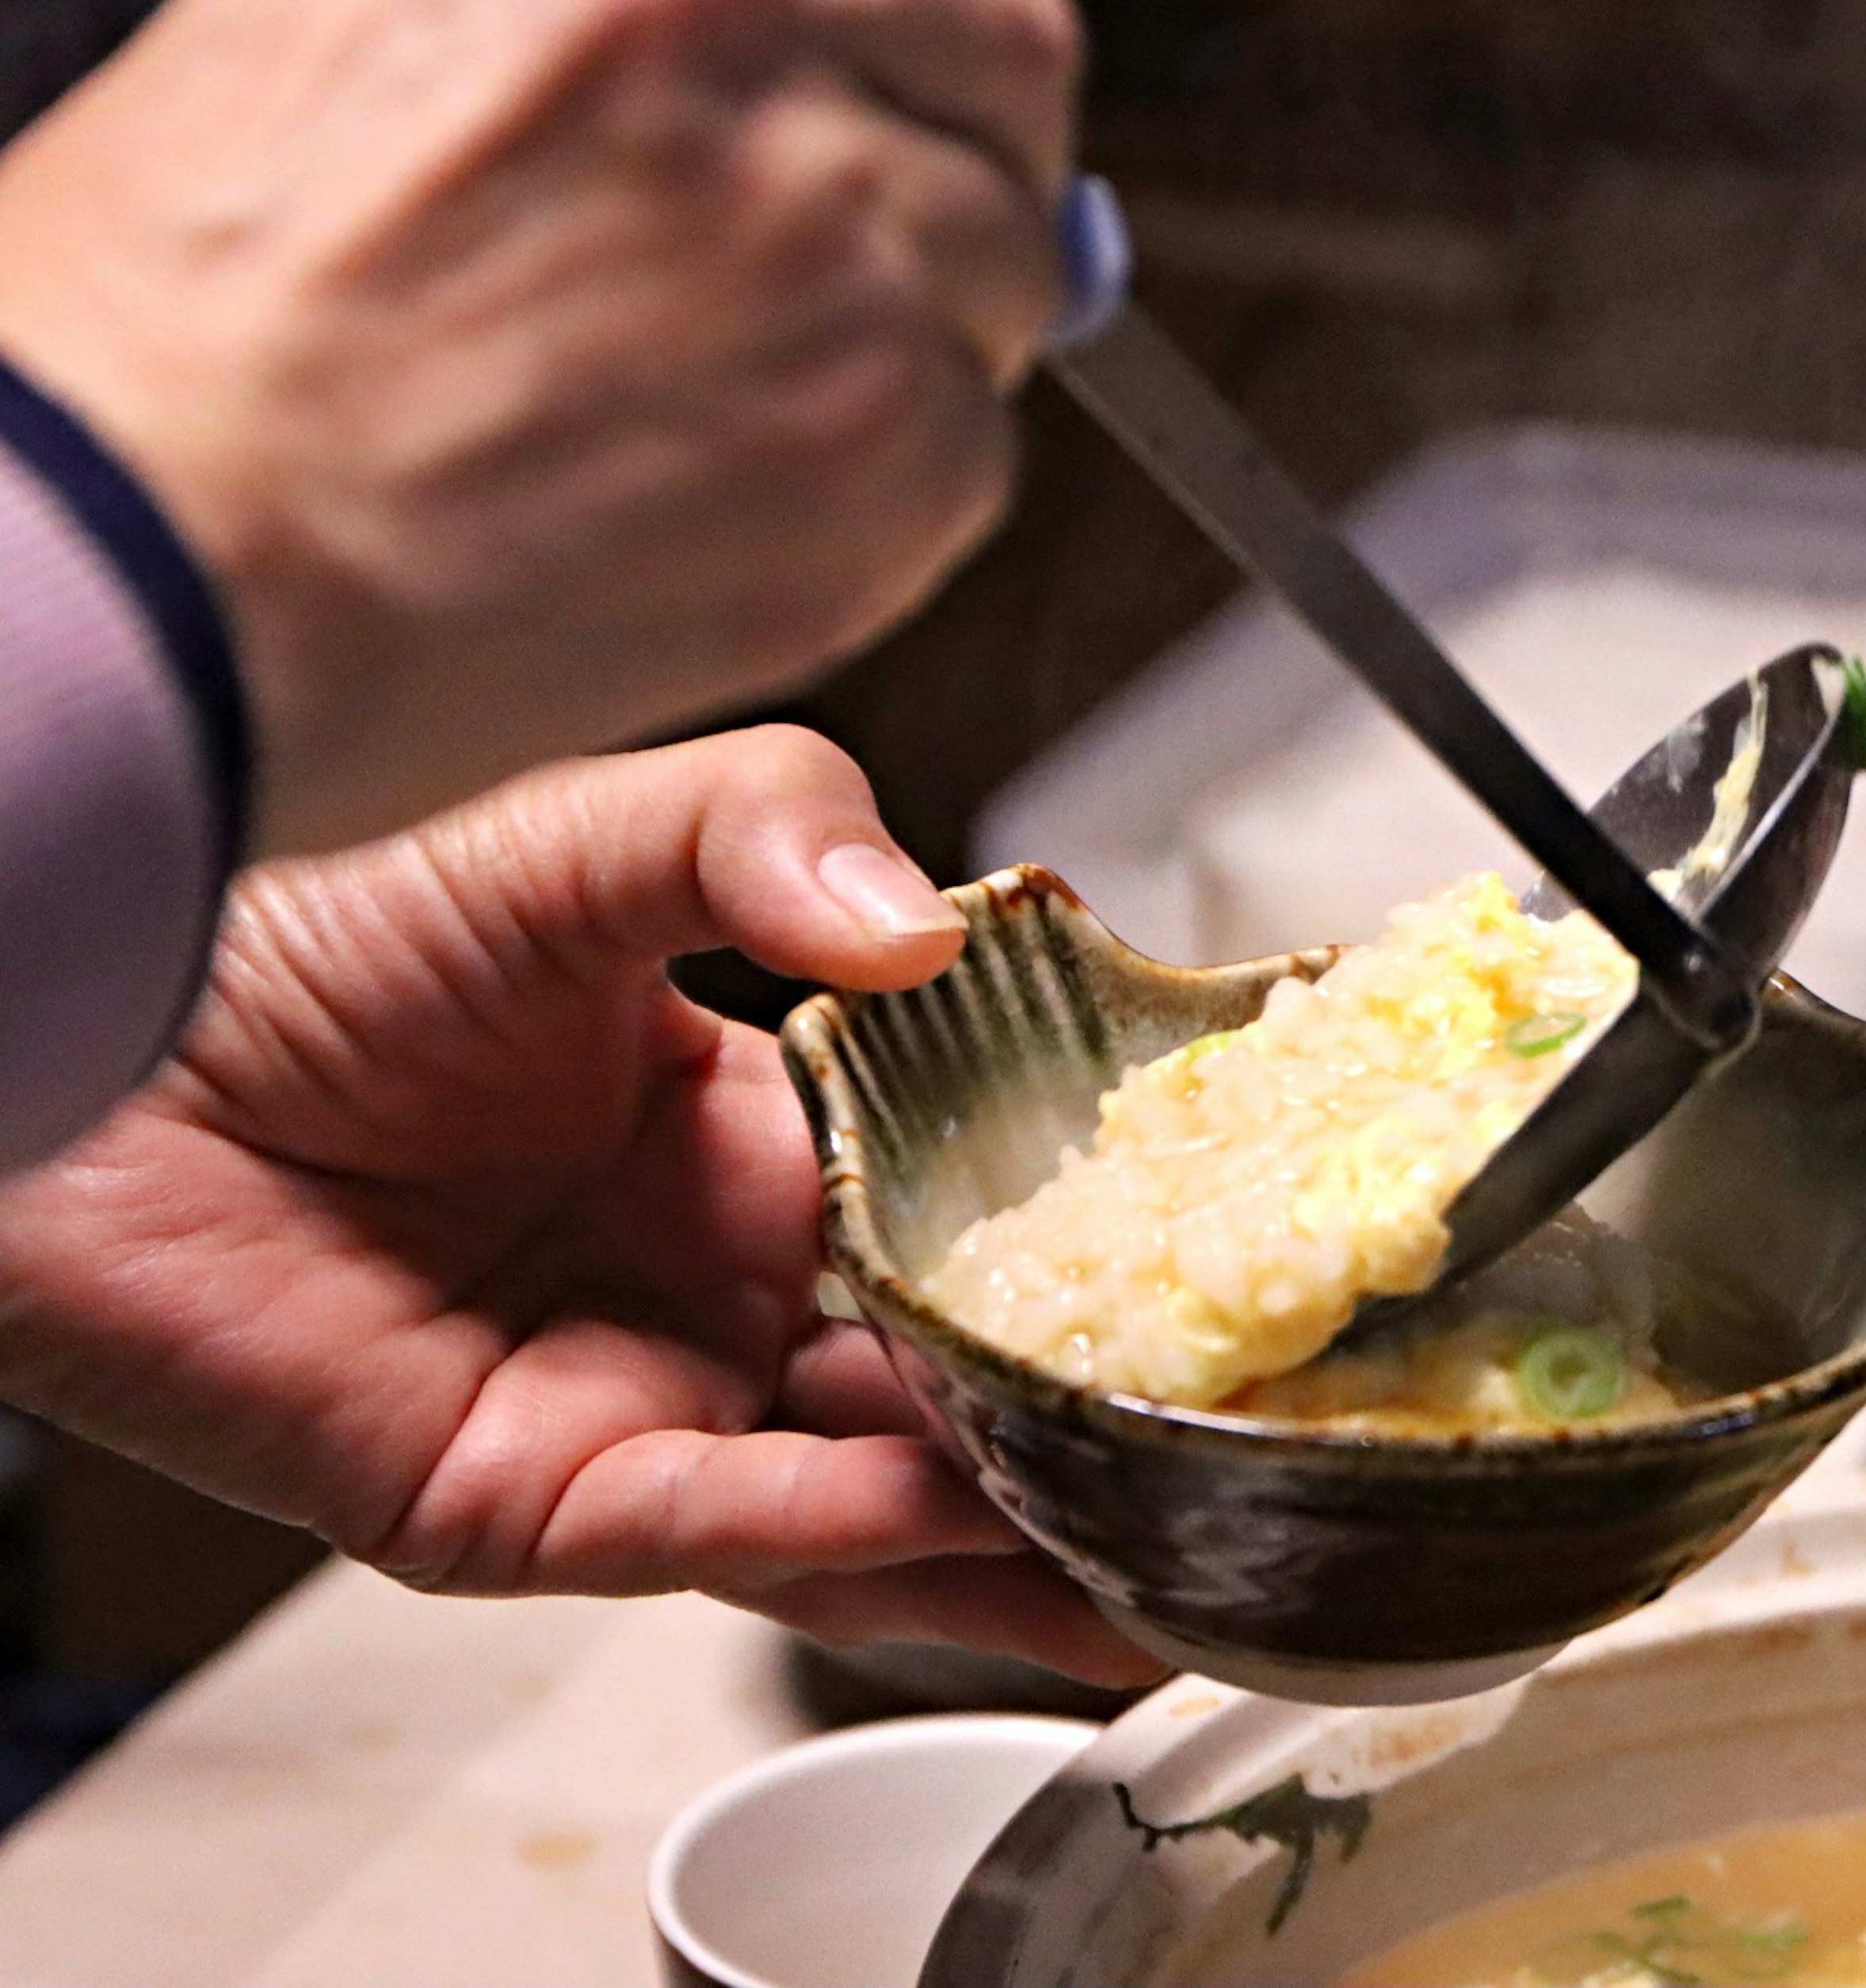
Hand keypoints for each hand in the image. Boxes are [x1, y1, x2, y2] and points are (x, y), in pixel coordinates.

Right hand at [0, 0, 1080, 855]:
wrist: (150, 542)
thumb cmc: (197, 309)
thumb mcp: (372, 13)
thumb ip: (621, 8)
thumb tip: (801, 30)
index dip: (923, 34)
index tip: (903, 86)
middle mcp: (774, 59)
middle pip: (1012, 73)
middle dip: (968, 153)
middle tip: (874, 242)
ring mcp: (851, 260)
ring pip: (1003, 276)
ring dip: (917, 334)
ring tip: (729, 405)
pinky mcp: (888, 453)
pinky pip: (973, 452)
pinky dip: (889, 488)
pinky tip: (720, 506)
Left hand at [0, 726, 1155, 1680]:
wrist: (93, 1061)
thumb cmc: (305, 949)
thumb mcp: (578, 842)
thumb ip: (763, 831)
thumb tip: (927, 921)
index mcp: (753, 1146)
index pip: (964, 1222)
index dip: (1080, 1254)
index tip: (1203, 1261)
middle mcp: (710, 1291)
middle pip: (940, 1387)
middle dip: (1077, 1429)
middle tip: (1234, 1446)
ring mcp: (636, 1407)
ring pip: (863, 1498)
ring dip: (1009, 1532)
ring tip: (1160, 1551)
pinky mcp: (535, 1502)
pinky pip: (720, 1523)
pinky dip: (840, 1525)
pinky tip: (951, 1507)